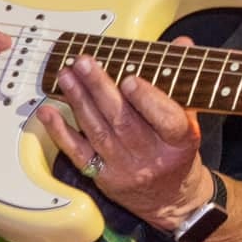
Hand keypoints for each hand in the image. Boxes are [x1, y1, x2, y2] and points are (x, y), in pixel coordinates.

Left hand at [37, 41, 213, 230]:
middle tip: (84, 63)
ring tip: (67, 76)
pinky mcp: (103, 177)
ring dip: (79, 101)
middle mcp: (152, 157)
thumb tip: (181, 42)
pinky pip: (79, 153)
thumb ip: (182, 80)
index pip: (167, 120)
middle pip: (124, 121)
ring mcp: (125, 168)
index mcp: (180, 141)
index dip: (147, 99)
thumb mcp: (191, 117)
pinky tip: (49, 112)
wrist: (172, 198)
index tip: (129, 79)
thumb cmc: (178, 152)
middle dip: (100, 89)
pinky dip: (61, 132)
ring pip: (99, 131)